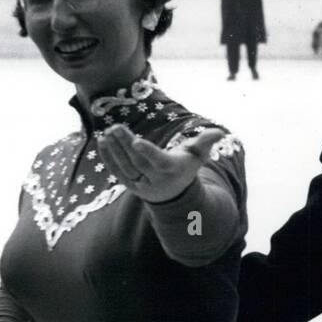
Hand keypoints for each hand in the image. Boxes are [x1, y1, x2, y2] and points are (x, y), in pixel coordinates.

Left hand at [97, 123, 226, 203]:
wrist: (174, 193)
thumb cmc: (185, 167)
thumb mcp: (197, 155)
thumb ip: (206, 142)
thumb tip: (219, 132)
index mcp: (172, 170)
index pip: (158, 162)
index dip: (148, 152)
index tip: (136, 141)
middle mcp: (156, 180)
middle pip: (138, 163)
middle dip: (126, 145)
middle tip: (115, 127)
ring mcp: (141, 184)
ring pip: (126, 167)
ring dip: (114, 150)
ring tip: (107, 132)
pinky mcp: (130, 185)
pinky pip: (117, 172)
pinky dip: (108, 158)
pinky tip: (102, 142)